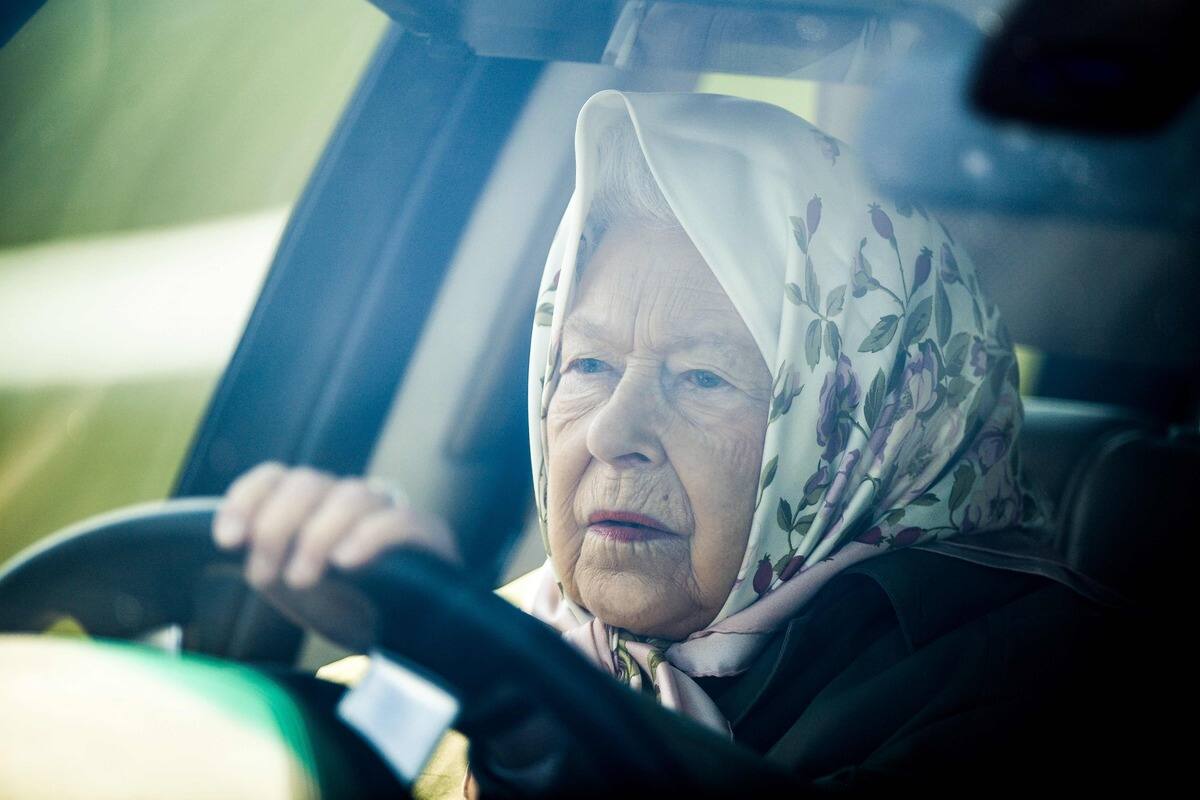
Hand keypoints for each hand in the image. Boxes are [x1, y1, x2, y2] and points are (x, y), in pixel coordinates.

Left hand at [211, 462, 459, 590]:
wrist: (402, 642)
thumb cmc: (343, 609)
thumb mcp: (290, 585)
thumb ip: (263, 557)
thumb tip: (232, 540)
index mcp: (316, 504)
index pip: (277, 476)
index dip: (247, 498)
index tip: (226, 539)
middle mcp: (351, 499)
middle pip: (307, 482)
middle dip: (276, 526)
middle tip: (264, 574)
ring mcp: (391, 513)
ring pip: (351, 497)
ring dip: (316, 536)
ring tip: (301, 580)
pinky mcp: (429, 534)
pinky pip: (399, 521)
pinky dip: (369, 537)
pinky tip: (346, 562)